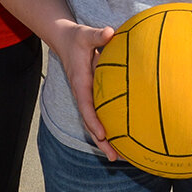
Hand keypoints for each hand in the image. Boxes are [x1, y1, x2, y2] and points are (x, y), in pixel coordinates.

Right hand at [55, 22, 118, 160]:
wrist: (65, 40)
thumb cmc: (77, 37)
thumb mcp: (85, 34)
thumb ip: (97, 35)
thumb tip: (109, 32)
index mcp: (80, 84)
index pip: (86, 107)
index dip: (94, 122)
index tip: (103, 135)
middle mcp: (83, 95)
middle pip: (91, 124)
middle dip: (102, 142)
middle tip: (116, 158)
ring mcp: (88, 98)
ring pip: (96, 124)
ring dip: (107, 141)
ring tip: (124, 158)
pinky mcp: (93, 96)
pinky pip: (102, 116)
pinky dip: (111, 129)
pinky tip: (126, 138)